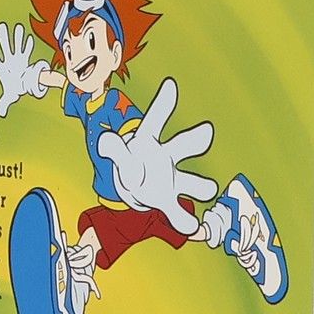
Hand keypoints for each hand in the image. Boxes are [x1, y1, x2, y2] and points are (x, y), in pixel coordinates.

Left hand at [0, 19, 51, 115]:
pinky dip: (28, 45)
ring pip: (17, 46)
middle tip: (1, 26)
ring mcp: (18, 59)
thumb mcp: (9, 96)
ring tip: (18, 27)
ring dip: (18, 37)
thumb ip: (4, 103)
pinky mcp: (26, 59)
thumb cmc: (14, 88)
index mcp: (2, 69)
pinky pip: (27, 51)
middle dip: (4, 37)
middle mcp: (9, 62)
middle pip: (5, 47)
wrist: (24, 86)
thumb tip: (1, 112)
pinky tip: (29, 38)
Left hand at [96, 78, 217, 233]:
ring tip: (209, 188)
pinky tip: (192, 227)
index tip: (170, 85)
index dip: (162, 103)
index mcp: (149, 140)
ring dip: (199, 186)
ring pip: (190, 181)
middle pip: (181, 145)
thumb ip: (113, 147)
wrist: (137, 183)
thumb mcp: (118, 153)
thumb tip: (105, 139)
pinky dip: (182, 220)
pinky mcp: (166, 200)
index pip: (155, 120)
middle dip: (193, 139)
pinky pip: (175, 211)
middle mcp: (166, 156)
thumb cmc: (130, 161)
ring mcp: (171, 179)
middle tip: (206, 131)